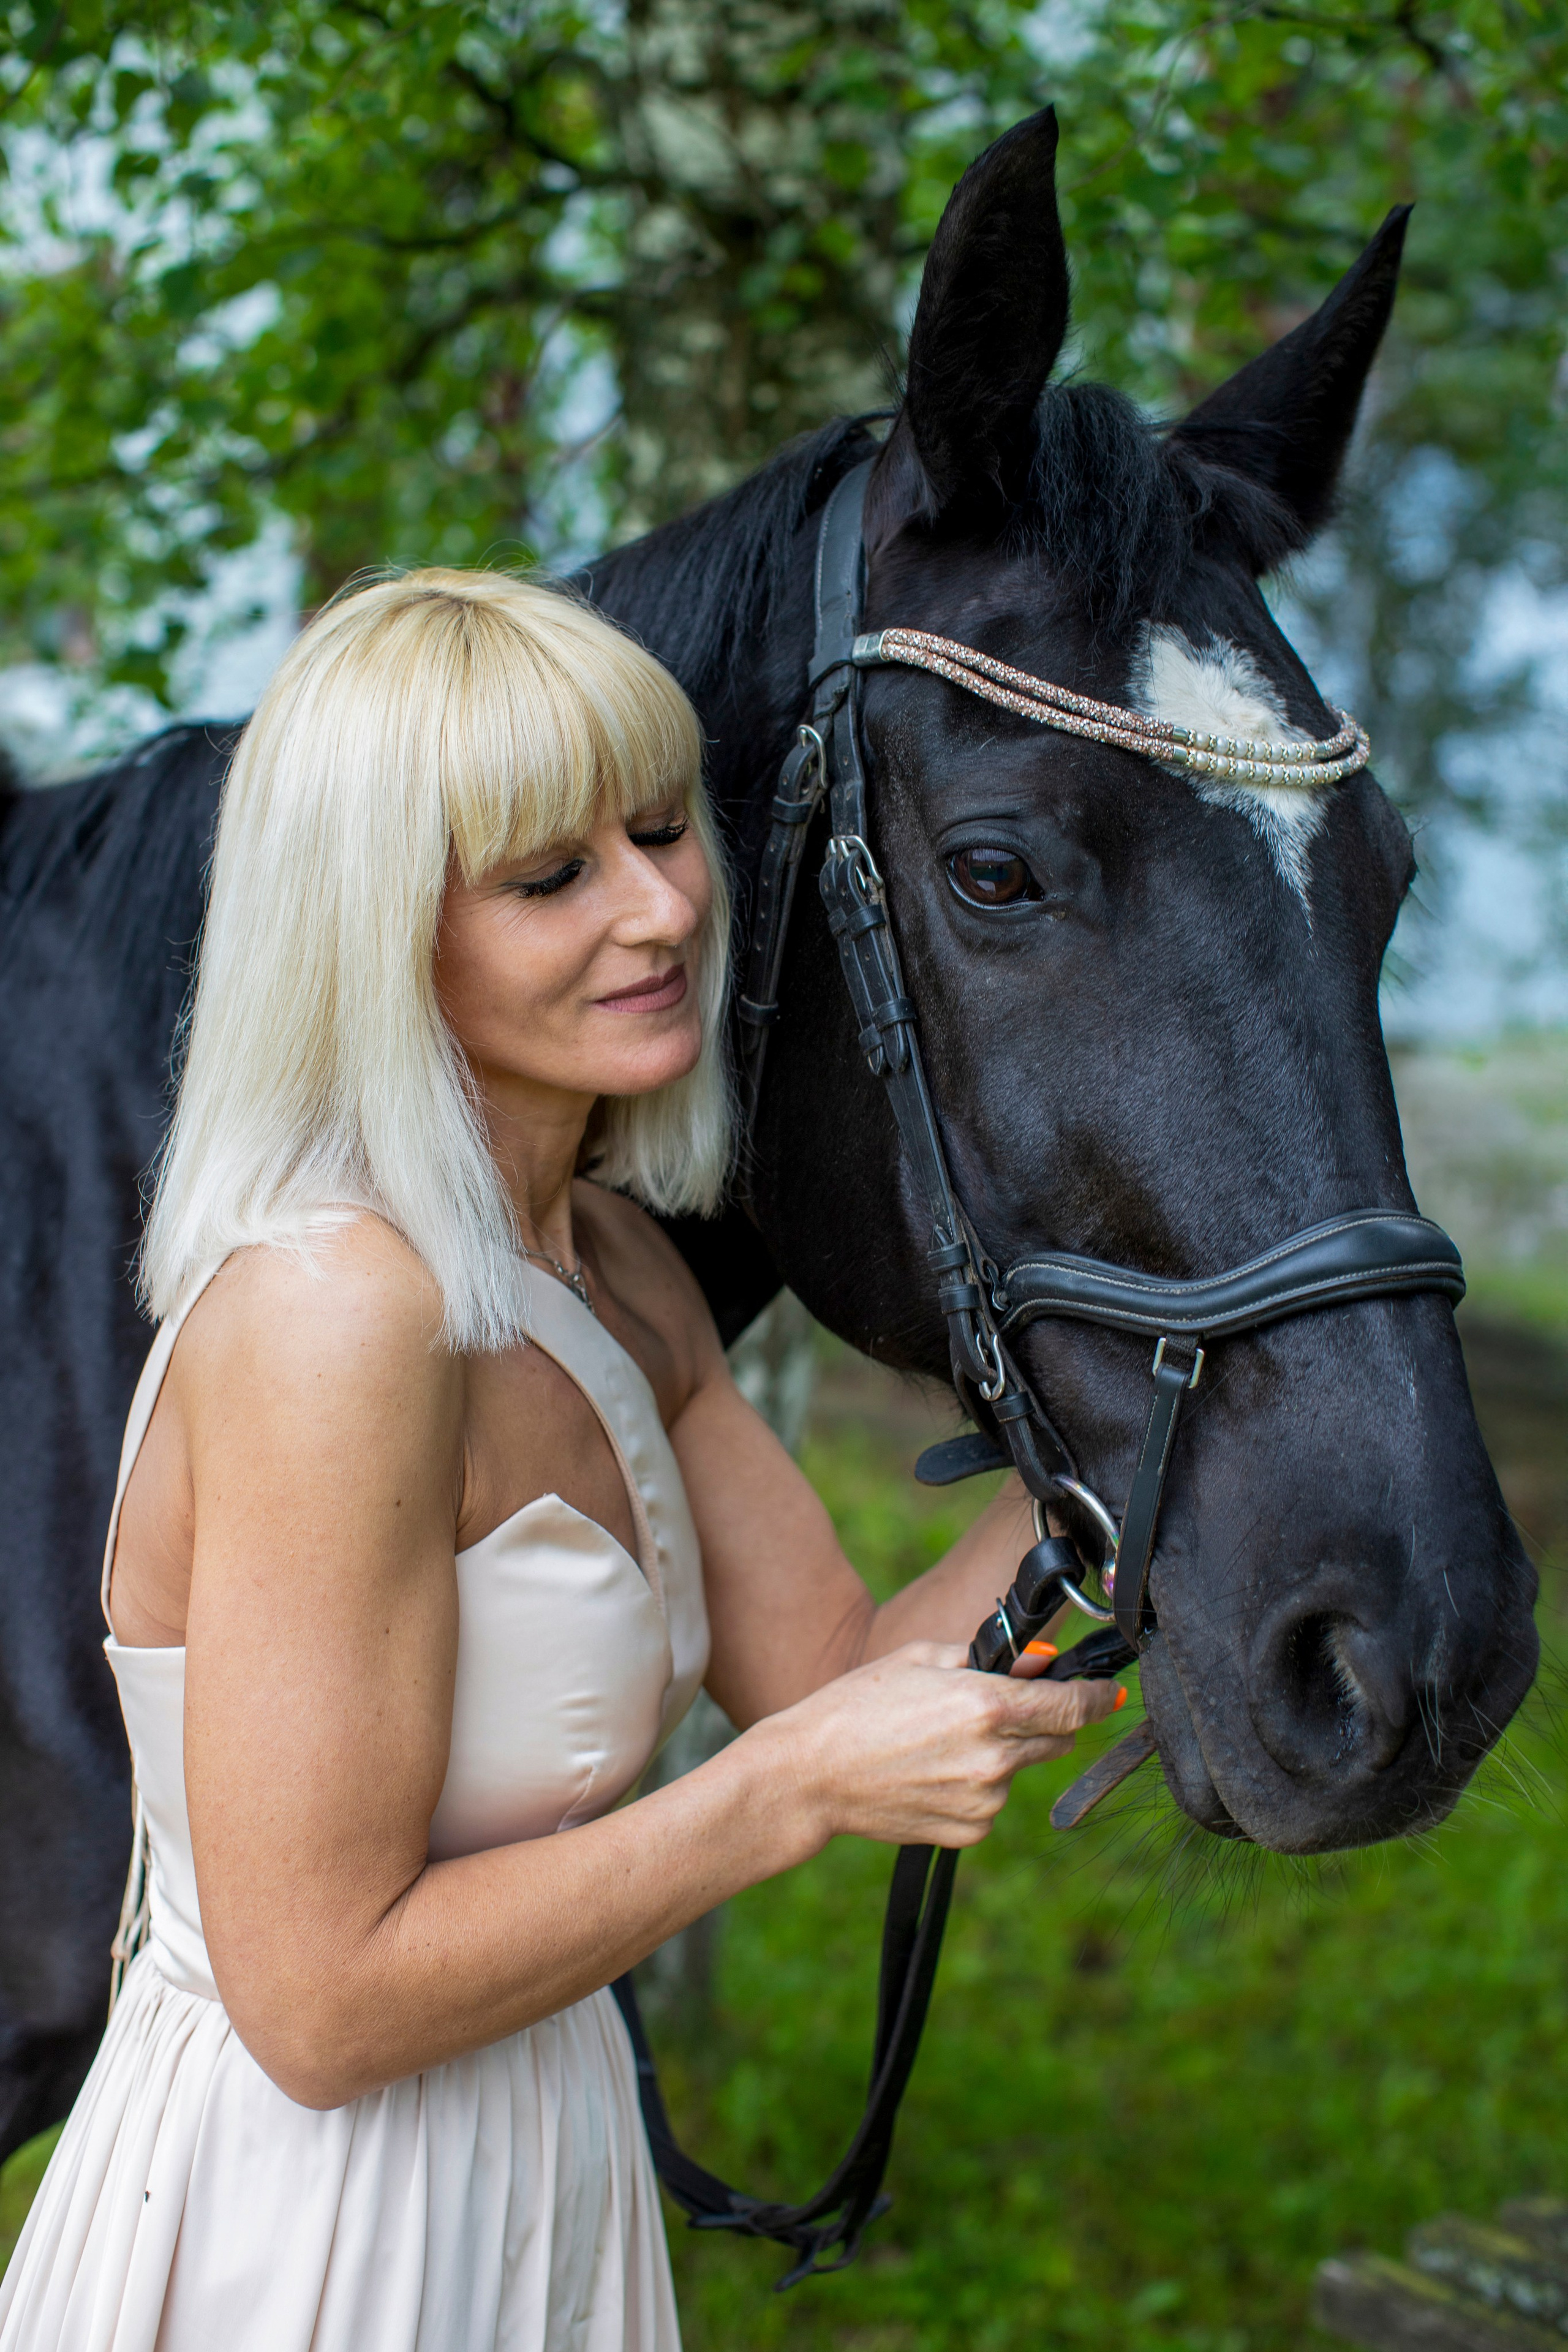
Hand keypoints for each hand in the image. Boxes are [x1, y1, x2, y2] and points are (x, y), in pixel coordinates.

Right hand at [763, 1641, 1124, 1850]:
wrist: (811, 1776)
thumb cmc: (859, 1706)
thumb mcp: (922, 1658)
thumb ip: (987, 1658)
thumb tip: (1037, 1664)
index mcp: (990, 1706)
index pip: (1074, 1705)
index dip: (1097, 1697)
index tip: (1108, 1694)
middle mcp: (997, 1758)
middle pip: (1057, 1740)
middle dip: (1041, 1721)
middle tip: (992, 1709)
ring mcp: (985, 1801)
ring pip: (1020, 1770)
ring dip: (1001, 1754)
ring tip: (939, 1743)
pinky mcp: (970, 1832)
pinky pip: (991, 1802)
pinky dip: (975, 1787)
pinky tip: (931, 1774)